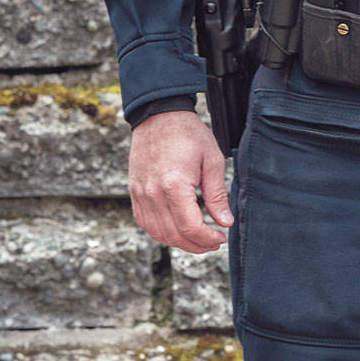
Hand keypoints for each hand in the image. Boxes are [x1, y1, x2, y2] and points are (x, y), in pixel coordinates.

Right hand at [128, 109, 232, 252]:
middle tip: (213, 242)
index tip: (221, 237)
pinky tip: (177, 229)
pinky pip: (145, 222)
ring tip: (198, 239)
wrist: (159, 116)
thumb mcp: (212, 161)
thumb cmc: (188, 134)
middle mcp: (152, 194)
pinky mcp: (134, 191)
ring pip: (158, 233)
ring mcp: (140, 194)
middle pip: (174, 235)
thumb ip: (217, 195)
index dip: (208, 239)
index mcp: (173, 186)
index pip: (190, 227)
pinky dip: (161, 232)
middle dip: (196, 245)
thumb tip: (225, 222)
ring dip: (179, 242)